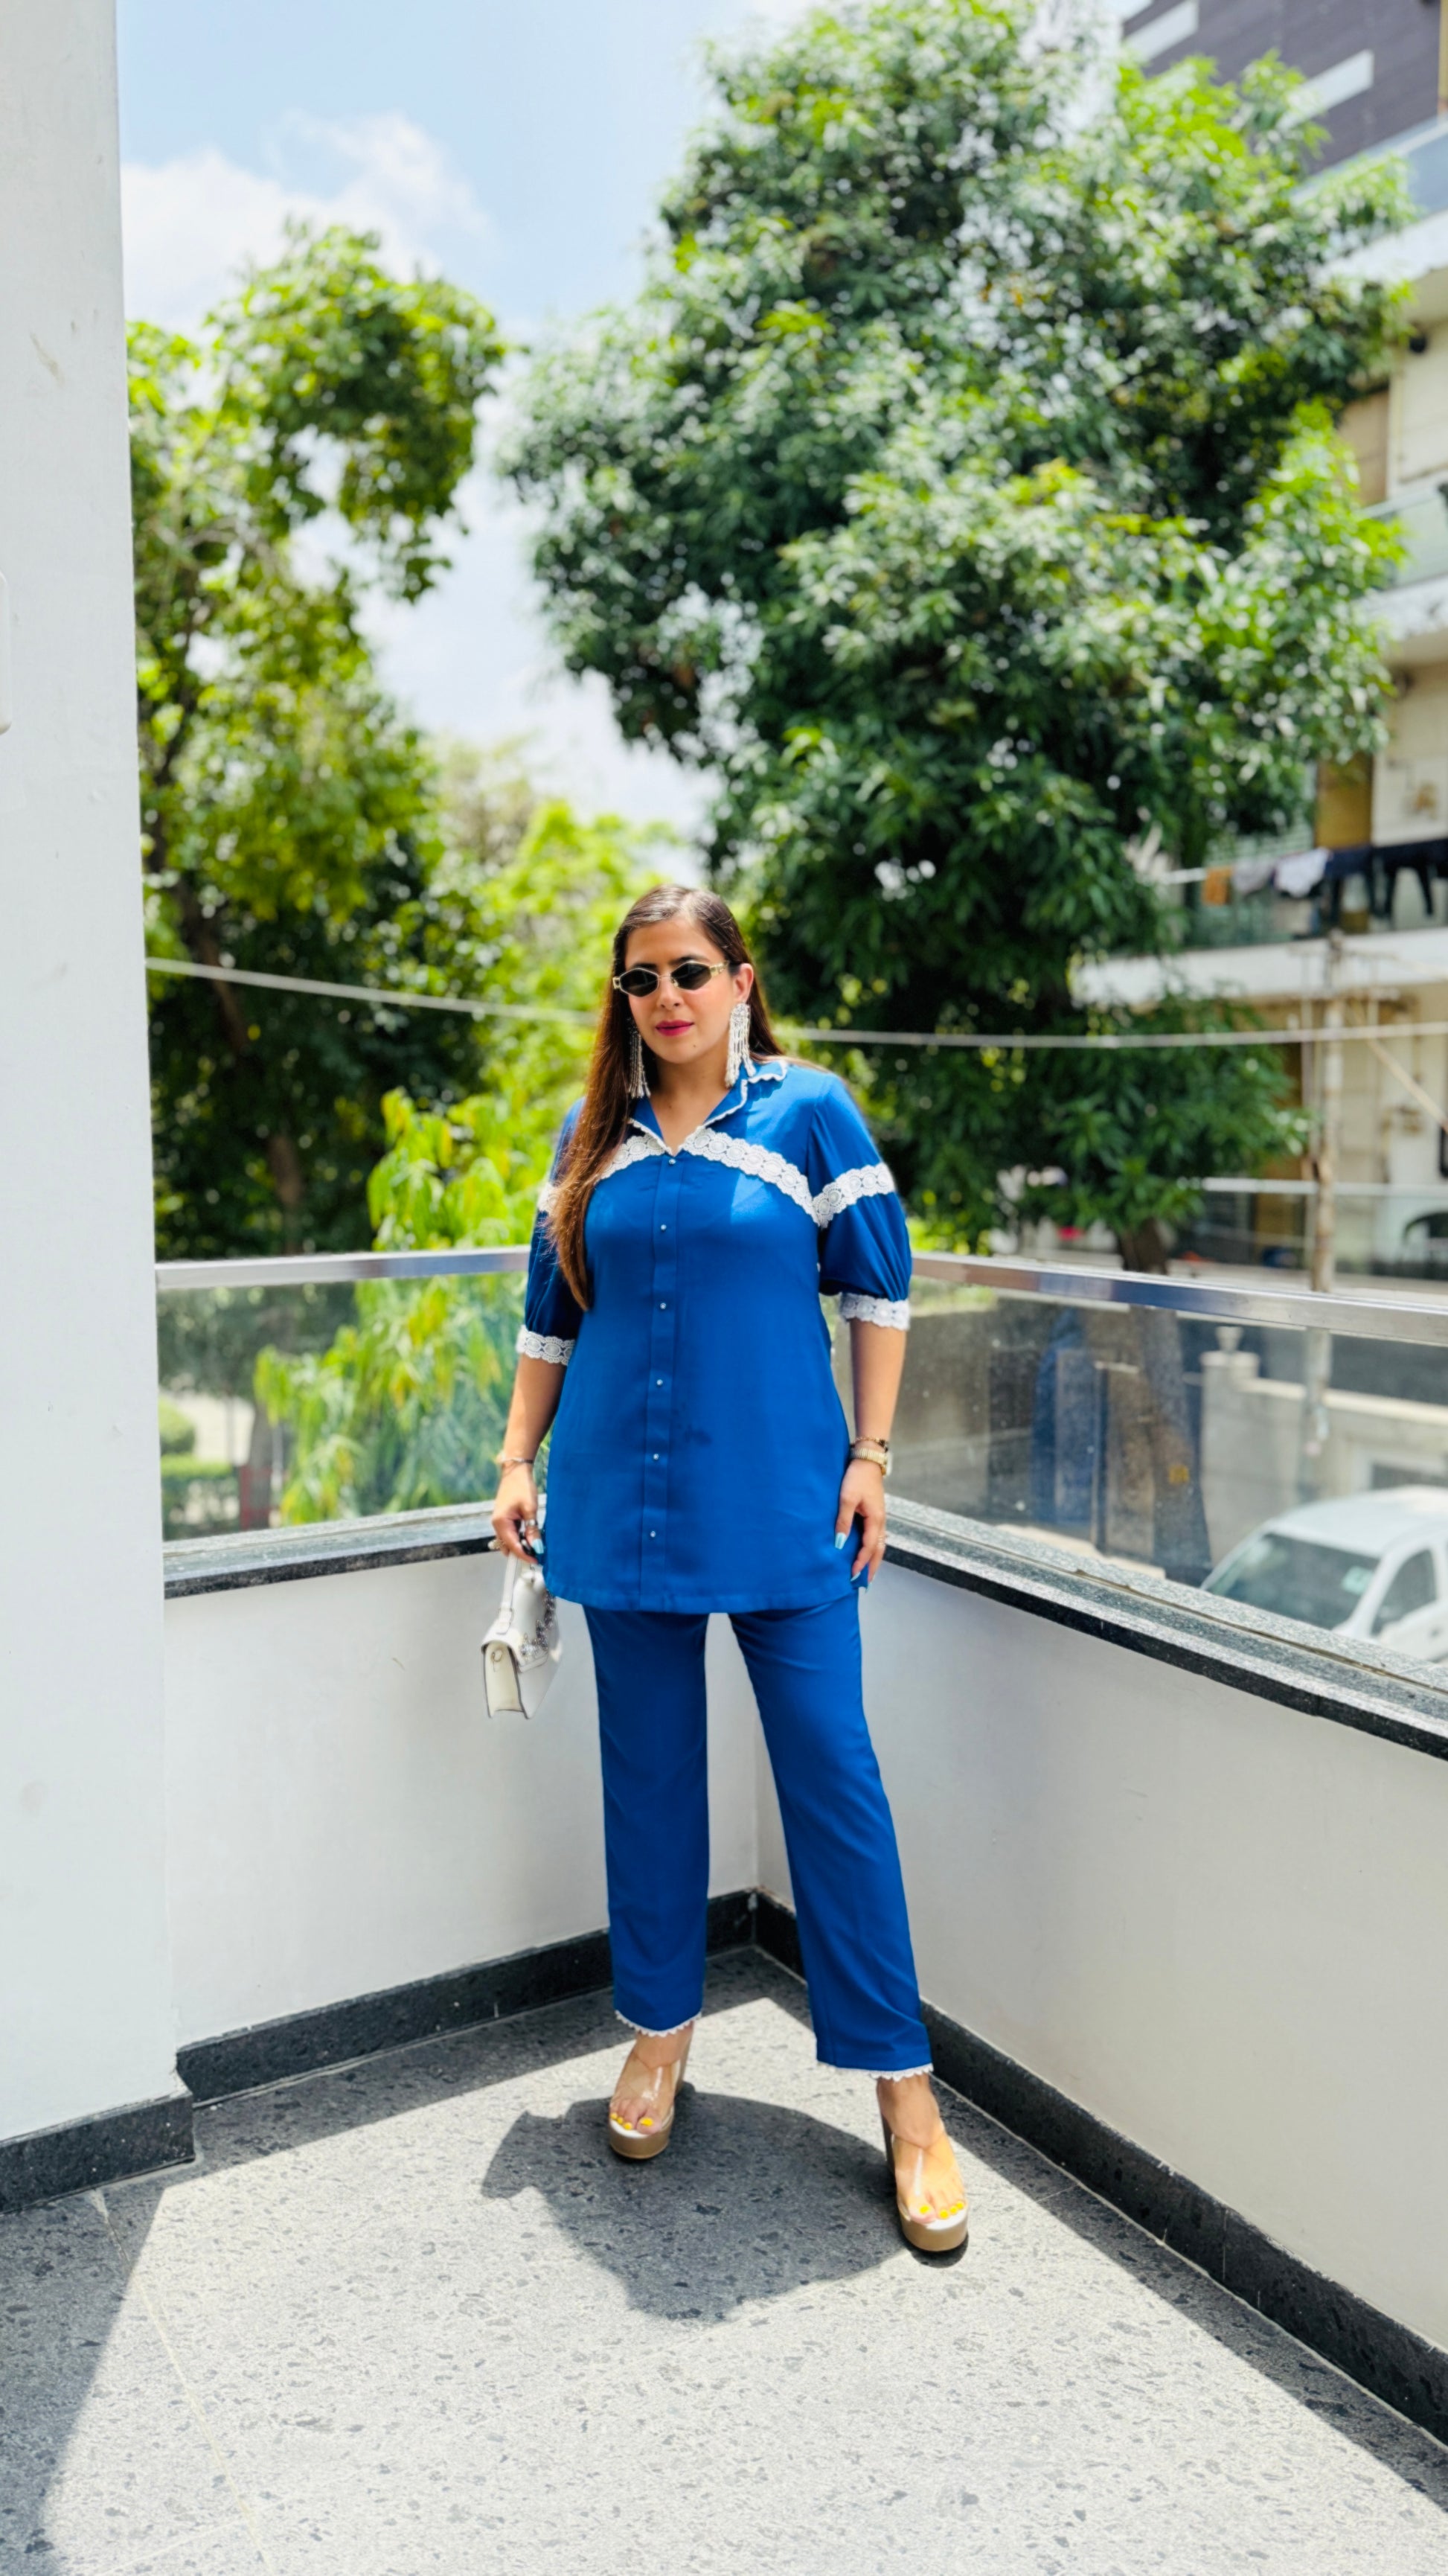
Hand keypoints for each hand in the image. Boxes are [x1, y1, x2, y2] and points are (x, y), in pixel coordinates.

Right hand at [491, 1462, 540, 1561]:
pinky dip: (520, 1538)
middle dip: (522, 1552)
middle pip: (509, 1546)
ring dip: (522, 1545)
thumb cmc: (522, 1487)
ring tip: (537, 1547)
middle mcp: (497, 1524)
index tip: (536, 1561)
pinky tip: (531, 1537)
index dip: (524, 1555)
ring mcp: (500, 1522)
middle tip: (538, 1556)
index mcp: (501, 1523)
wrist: (516, 1471)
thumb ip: (532, 1530)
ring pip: (510, 1541)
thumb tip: (537, 1547)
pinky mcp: (504, 1519)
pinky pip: (511, 1534)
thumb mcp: (530, 1510)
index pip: (512, 1546)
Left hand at [835, 1456, 885, 1582]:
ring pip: (879, 1544)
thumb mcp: (847, 1499)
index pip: (869, 1548)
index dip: (861, 1562)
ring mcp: (879, 1517)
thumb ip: (843, 1521)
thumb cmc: (856, 1478)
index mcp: (876, 1520)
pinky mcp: (875, 1513)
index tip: (851, 1574)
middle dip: (873, 1567)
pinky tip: (866, 1551)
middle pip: (879, 1550)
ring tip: (867, 1572)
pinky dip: (872, 1548)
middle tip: (865, 1583)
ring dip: (874, 1559)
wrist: (867, 1460)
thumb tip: (840, 1543)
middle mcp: (881, 1521)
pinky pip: (876, 1536)